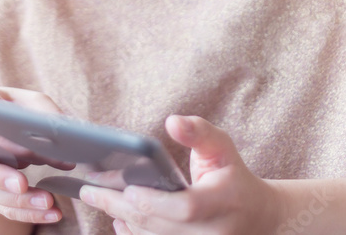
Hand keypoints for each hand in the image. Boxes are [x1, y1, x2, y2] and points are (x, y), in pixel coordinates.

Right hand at [0, 86, 70, 223]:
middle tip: (21, 184)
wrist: (21, 130)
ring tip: (48, 202)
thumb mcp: (38, 106)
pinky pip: (4, 206)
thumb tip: (63, 154)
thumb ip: (48, 120)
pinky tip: (51, 213)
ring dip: (19, 200)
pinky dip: (28, 212)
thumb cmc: (27, 111)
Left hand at [78, 115, 283, 233]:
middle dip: (119, 206)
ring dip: (122, 218)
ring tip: (96, 198)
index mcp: (221, 202)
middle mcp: (210, 231)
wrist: (257, 218)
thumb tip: (172, 122)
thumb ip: (199, 132)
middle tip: (89, 191)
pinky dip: (134, 233)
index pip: (185, 207)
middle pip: (158, 224)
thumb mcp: (223, 148)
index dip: (153, 200)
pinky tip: (118, 218)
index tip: (126, 187)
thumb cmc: (234, 176)